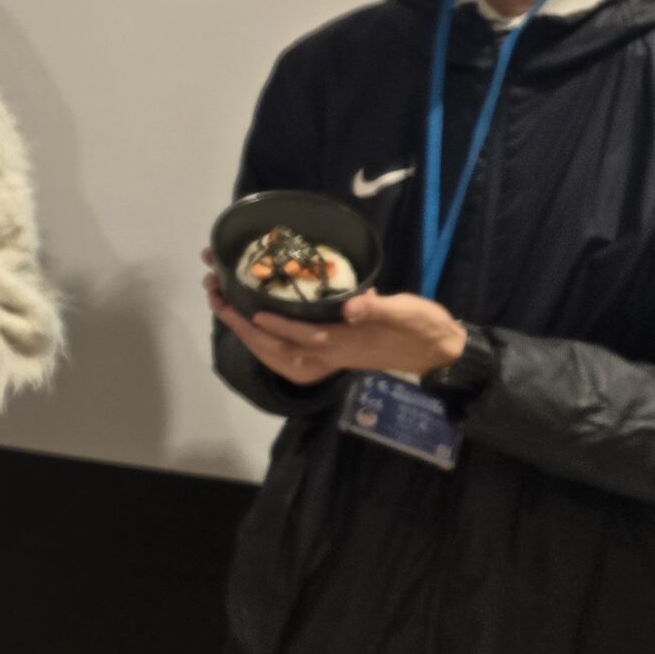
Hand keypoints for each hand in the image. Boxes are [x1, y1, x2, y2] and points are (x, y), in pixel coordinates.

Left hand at [203, 251, 465, 386]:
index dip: (277, 326)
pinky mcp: (328, 353)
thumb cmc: (423, 328)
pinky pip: (284, 352)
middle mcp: (329, 355)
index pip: (304, 337)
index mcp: (346, 344)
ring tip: (221, 303)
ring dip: (245, 332)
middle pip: (277, 348)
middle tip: (216, 296)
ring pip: (275, 353)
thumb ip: (380, 310)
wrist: (438, 351)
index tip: (250, 310)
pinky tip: (247, 321)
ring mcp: (327, 357)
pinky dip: (261, 338)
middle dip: (243, 326)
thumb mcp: (407, 313)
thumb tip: (353, 305)